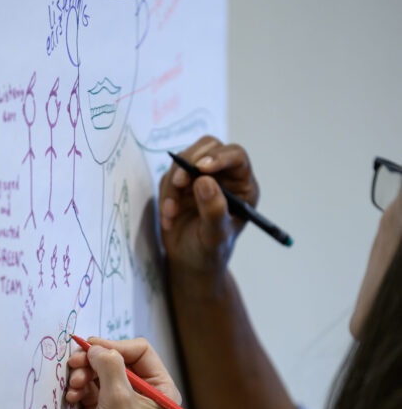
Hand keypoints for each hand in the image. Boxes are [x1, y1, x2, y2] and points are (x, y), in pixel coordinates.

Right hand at [66, 337, 180, 408]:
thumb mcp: (117, 399)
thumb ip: (110, 366)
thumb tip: (96, 348)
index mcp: (160, 388)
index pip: (139, 350)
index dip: (115, 346)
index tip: (93, 350)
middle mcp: (142, 392)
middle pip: (115, 358)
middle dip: (93, 360)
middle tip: (74, 363)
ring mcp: (121, 401)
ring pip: (98, 370)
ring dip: (83, 374)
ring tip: (74, 387)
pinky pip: (88, 386)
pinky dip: (78, 387)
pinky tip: (72, 396)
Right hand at [159, 137, 259, 274]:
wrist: (190, 262)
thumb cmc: (209, 252)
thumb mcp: (215, 236)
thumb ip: (214, 210)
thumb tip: (205, 181)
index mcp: (242, 186)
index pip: (236, 157)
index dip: (220, 157)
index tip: (201, 167)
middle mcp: (224, 176)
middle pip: (209, 146)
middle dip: (190, 161)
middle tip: (178, 182)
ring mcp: (201, 177)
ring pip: (184, 159)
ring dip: (173, 185)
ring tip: (170, 213)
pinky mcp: (182, 183)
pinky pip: (169, 176)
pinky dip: (165, 195)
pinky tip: (168, 219)